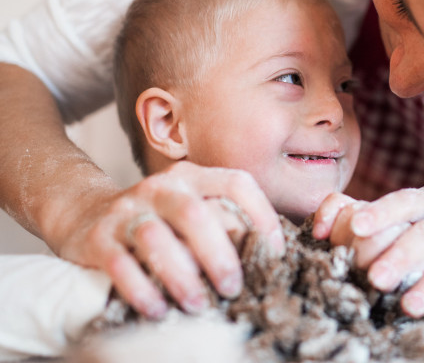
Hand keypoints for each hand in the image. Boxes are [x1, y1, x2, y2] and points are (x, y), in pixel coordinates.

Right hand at [53, 161, 284, 318]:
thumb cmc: (158, 219)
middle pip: (197, 214)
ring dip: (182, 276)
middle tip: (233, 288)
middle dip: (220, 255)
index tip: (275, 252)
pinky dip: (142, 290)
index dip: (262, 215)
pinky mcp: (98, 237)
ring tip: (199, 305)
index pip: (237, 183)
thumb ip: (223, 221)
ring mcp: (127, 210)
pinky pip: (119, 263)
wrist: (86, 213)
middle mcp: (161, 187)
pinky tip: (159, 309)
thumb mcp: (191, 208)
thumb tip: (269, 256)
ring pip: (157, 239)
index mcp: (193, 177)